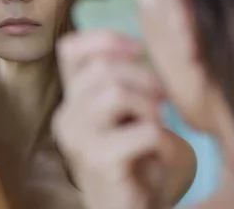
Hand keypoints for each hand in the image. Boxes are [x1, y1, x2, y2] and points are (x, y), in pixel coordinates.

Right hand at [52, 31, 174, 208]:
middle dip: (145, 77)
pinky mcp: (100, 162)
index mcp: (72, 99)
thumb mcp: (126, 111)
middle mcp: (66, 116)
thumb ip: (123, 79)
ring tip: (159, 126)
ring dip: (151, 107)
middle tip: (163, 100)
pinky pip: (145, 131)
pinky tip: (167, 154)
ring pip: (117, 93)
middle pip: (103, 68)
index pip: (71, 48)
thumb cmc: (136, 156)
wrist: (131, 207)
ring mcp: (79, 140)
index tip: (138, 49)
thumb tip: (142, 43)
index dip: (106, 39)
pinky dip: (166, 140)